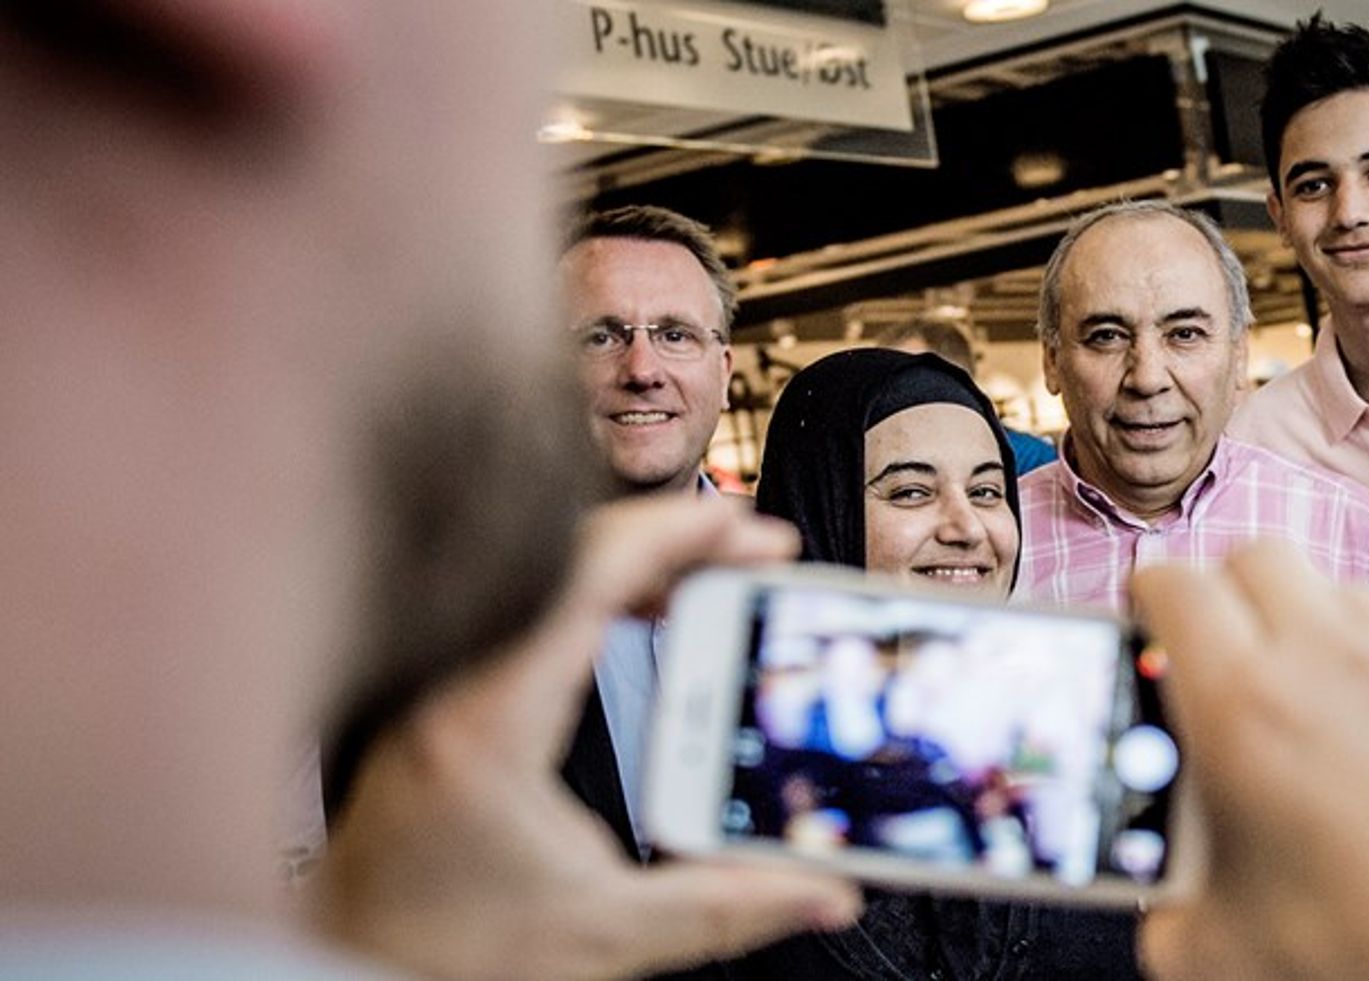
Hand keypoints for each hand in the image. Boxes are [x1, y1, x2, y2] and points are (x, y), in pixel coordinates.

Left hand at [309, 497, 860, 979]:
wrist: (337, 972)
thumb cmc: (436, 957)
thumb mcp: (603, 934)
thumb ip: (724, 907)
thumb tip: (824, 894)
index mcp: (489, 723)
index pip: (584, 579)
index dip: (674, 535)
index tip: (747, 529)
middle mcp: (451, 687)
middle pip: (566, 558)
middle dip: (670, 538)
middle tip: (753, 547)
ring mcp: (436, 686)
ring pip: (540, 576)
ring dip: (630, 564)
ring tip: (711, 579)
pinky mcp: (438, 700)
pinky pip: (520, 608)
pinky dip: (589, 595)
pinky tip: (636, 619)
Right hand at [1129, 542, 1368, 980]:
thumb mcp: (1219, 951)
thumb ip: (1168, 902)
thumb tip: (1164, 897)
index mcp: (1246, 710)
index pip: (1177, 587)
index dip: (1151, 596)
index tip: (1148, 622)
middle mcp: (1335, 665)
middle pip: (1260, 559)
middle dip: (1227, 593)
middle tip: (1217, 654)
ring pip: (1344, 593)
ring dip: (1308, 624)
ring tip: (1301, 701)